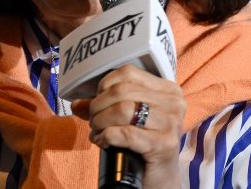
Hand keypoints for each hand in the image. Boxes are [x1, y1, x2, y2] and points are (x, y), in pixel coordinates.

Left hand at [71, 65, 186, 187]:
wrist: (160, 180)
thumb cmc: (143, 146)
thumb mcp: (126, 120)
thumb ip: (104, 107)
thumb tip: (76, 104)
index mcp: (168, 89)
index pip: (128, 72)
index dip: (105, 86)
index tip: (98, 101)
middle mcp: (174, 102)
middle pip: (121, 91)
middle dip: (98, 107)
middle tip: (94, 121)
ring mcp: (171, 123)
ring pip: (122, 110)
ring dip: (101, 122)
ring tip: (98, 132)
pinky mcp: (164, 145)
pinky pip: (125, 134)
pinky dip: (107, 137)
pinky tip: (103, 143)